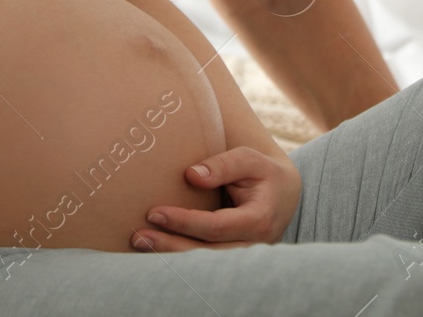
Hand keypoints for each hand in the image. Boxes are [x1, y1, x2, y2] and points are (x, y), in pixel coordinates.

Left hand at [131, 146, 301, 251]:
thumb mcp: (249, 160)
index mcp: (258, 220)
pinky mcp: (233, 258)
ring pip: (205, 263)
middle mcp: (252, 245)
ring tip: (140, 243)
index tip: (155, 212)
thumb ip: (223, 165)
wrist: (284, 194)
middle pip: (207, 253)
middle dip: (171, 246)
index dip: (184, 222)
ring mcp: (244, 256)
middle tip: (138, 236)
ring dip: (171, 255)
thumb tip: (191, 175)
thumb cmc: (263, 173)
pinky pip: (206, 262)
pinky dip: (180, 256)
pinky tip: (156, 248)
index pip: (215, 227)